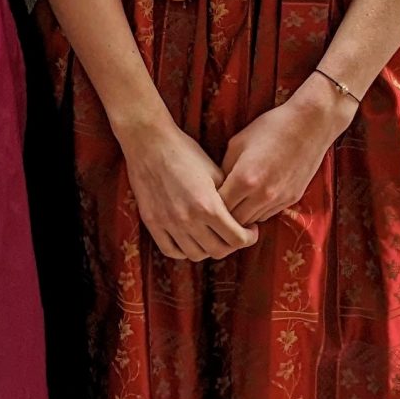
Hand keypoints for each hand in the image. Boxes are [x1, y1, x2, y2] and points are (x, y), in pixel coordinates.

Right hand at [109, 102, 255, 261]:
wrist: (149, 143)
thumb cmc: (185, 152)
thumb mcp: (215, 173)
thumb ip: (229, 199)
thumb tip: (242, 217)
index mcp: (209, 206)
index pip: (238, 239)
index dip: (249, 237)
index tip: (250, 229)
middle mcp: (189, 220)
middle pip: (218, 251)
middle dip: (232, 245)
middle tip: (233, 233)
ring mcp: (168, 224)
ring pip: (195, 255)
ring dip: (208, 248)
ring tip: (211, 235)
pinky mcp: (152, 223)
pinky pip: (171, 250)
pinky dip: (184, 250)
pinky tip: (190, 238)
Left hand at [216, 76, 354, 226]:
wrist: (310, 125)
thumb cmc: (270, 128)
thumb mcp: (238, 143)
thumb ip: (225, 168)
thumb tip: (216, 187)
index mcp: (245, 179)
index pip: (220, 208)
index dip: (211, 206)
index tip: (206, 200)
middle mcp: (262, 195)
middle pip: (235, 221)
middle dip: (225, 216)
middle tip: (218, 206)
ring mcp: (279, 199)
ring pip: (252, 221)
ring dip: (242, 215)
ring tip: (235, 203)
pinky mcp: (292, 199)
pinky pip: (268, 214)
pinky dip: (258, 211)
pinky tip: (254, 198)